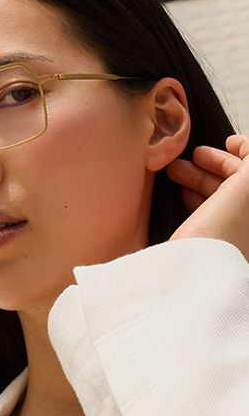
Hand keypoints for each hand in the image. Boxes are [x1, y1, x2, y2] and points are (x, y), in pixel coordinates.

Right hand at [165, 134, 248, 261]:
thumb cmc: (224, 231)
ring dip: (197, 179)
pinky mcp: (214, 244)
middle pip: (236, 182)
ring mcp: (234, 233)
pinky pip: (208, 213)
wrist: (197, 274)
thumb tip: (244, 145)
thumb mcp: (248, 185)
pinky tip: (182, 194)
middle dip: (211, 165)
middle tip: (188, 157)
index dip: (242, 152)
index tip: (226, 141)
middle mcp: (246, 221)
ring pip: (219, 196)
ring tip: (173, 174)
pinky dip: (196, 198)